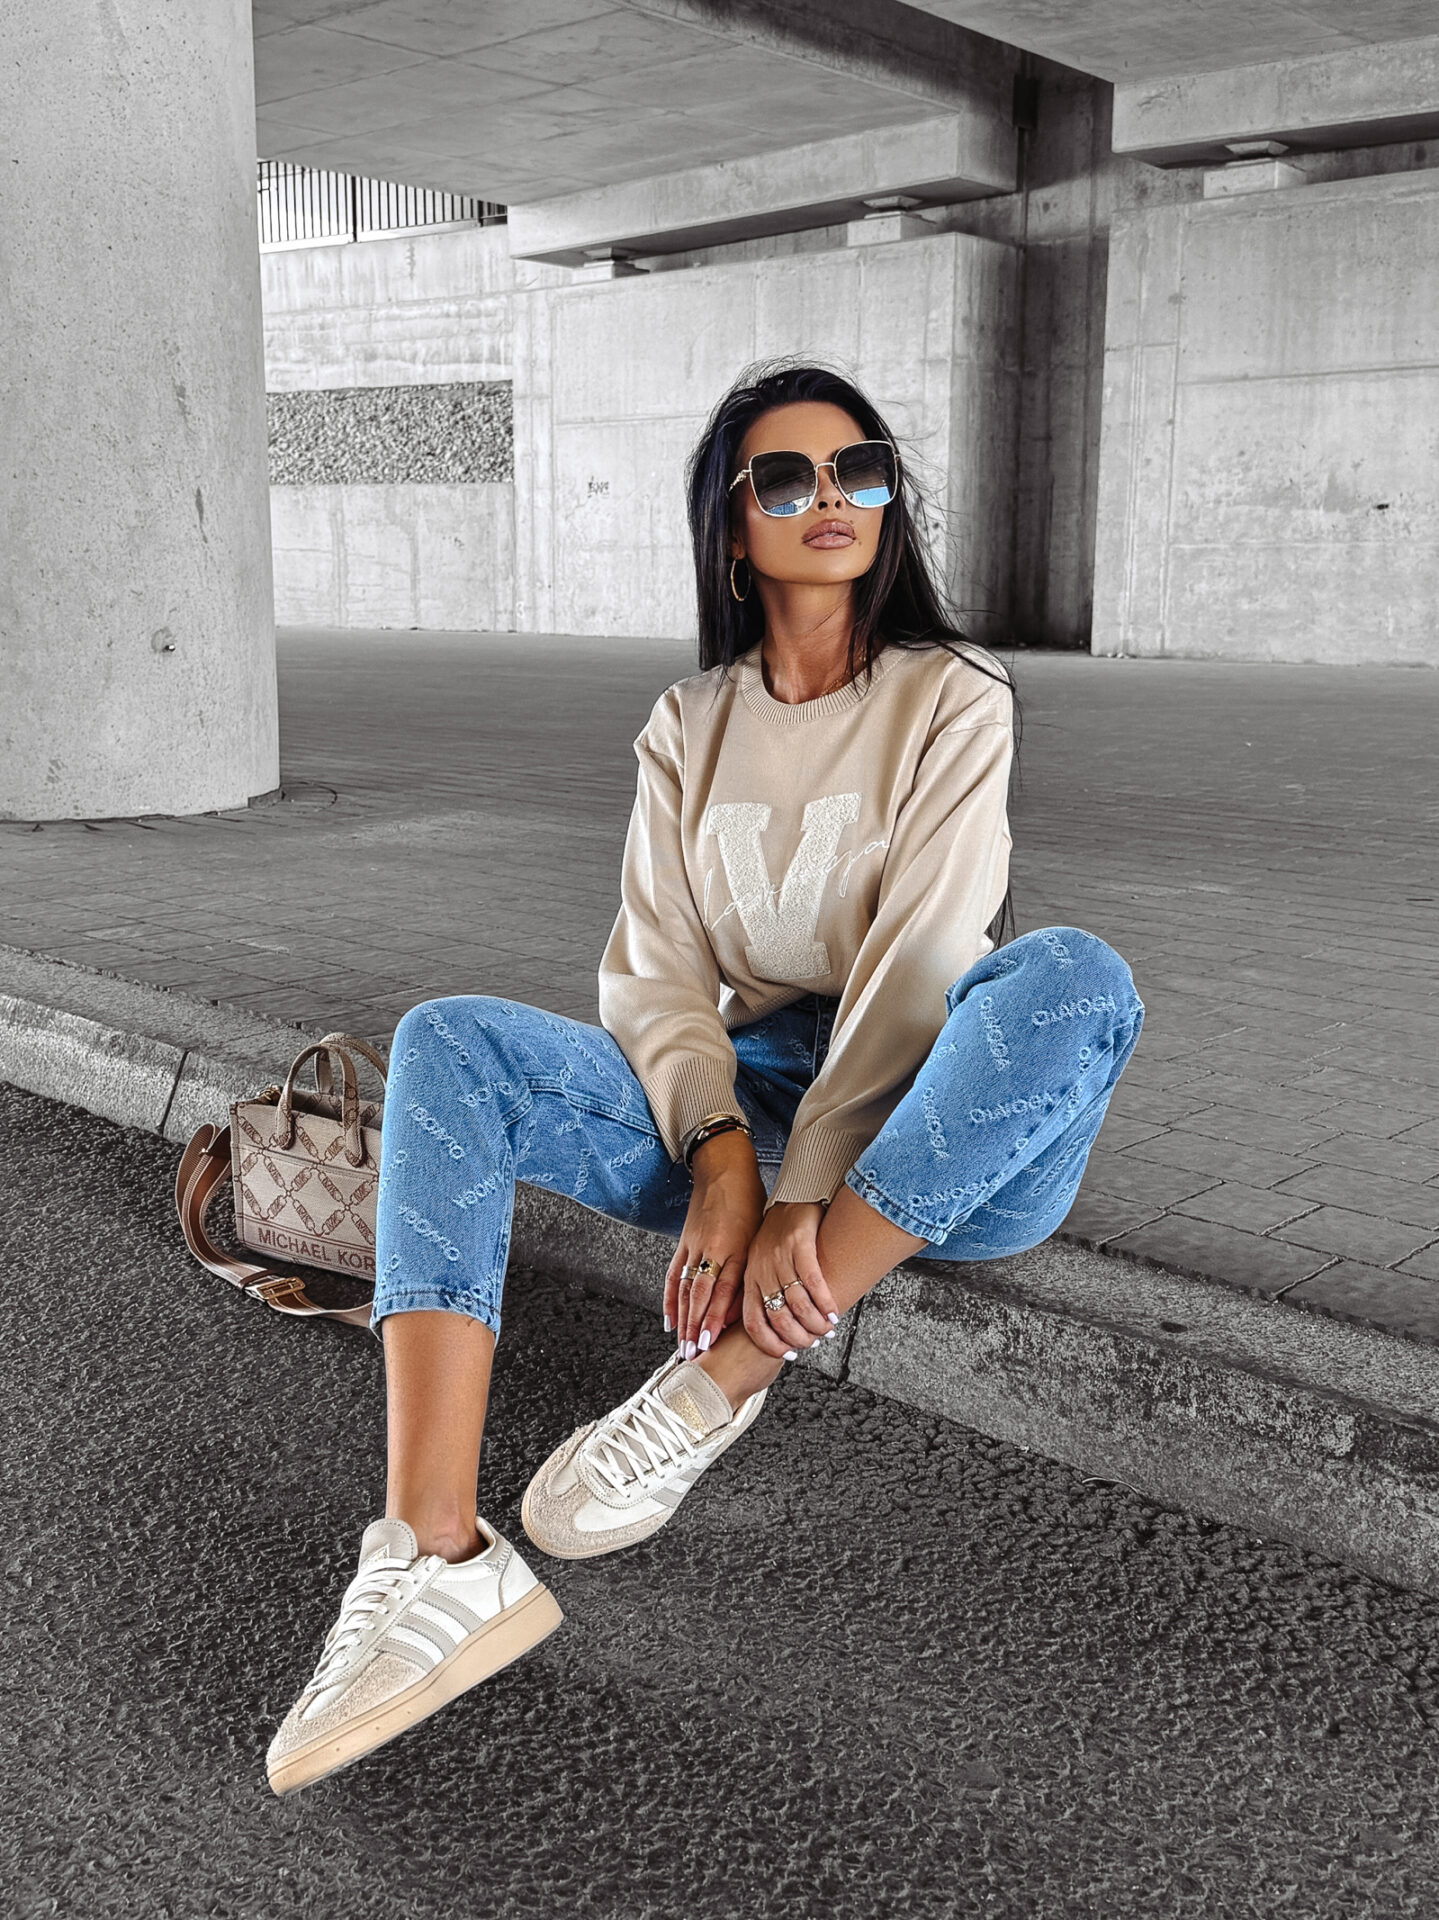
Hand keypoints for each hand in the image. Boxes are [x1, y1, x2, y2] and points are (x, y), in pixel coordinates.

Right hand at [666, 1128, 766, 1355]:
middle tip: (691, 1355)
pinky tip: (670, 1321)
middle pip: (700, 1295)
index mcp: (736, 1248)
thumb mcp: (759, 1234)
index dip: (713, 1318)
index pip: (723, 1290)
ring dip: (682, 1320)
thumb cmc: (750, 1201)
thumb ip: (751, 1270)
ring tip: (680, 1346)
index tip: (708, 1343)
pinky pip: (675, 1275)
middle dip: (694, 1327)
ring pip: (686, 1289)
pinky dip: (670, 1300)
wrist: (725, 1168)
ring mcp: (695, 1246)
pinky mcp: (684, 1243)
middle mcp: (713, 1250)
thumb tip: (742, 1309)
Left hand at [741, 1200, 841, 1360]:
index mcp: (750, 1280)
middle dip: (797, 1337)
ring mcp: (779, 1258)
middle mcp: (761, 1271)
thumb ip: (764, 1294)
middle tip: (813, 1343)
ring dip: (814, 1323)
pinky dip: (824, 1302)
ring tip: (827, 1330)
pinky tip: (833, 1312)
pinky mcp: (798, 1244)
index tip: (789, 1354)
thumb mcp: (761, 1266)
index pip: (754, 1323)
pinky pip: (812, 1281)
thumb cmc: (778, 1237)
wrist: (791, 1198)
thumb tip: (775, 1330)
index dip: (771, 1344)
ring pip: (796, 1303)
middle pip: (777, 1318)